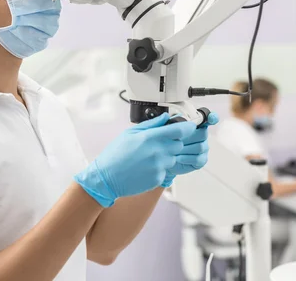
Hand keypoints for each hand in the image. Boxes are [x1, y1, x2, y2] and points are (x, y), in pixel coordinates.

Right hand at [74, 113, 195, 207]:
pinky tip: (146, 167)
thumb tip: (166, 117)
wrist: (106, 178)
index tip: (189, 126)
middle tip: (160, 143)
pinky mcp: (158, 178)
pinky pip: (166, 170)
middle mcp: (158, 152)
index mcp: (151, 137)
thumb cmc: (115, 155)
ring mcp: (159, 166)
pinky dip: (160, 167)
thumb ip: (151, 124)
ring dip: (167, 155)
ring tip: (149, 156)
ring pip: (174, 158)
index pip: (180, 130)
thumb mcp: (130, 133)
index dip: (188, 127)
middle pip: (180, 144)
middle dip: (174, 142)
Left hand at [162, 112, 219, 187]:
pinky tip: (177, 158)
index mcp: (195, 125)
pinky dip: (186, 158)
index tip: (211, 118)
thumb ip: (165, 123)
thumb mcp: (163, 131)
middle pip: (203, 133)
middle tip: (176, 140)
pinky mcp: (201, 160)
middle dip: (188, 137)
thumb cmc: (165, 143)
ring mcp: (203, 148)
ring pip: (200, 147)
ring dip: (185, 149)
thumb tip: (166, 116)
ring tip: (173, 151)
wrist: (163, 160)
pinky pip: (198, 158)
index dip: (212, 117)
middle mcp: (202, 136)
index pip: (208, 118)